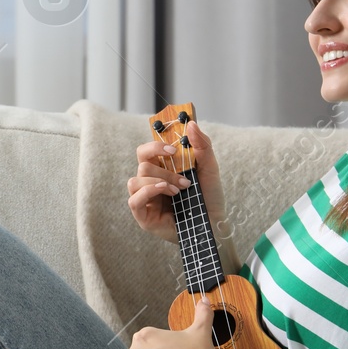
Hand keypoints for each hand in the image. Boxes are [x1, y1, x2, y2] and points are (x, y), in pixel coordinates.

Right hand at [127, 119, 227, 243]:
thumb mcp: (209, 168)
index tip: (173, 149)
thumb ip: (202, 146)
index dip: (155, 145)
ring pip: (136, 179)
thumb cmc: (209, 197)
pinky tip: (165, 192)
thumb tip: (192, 124)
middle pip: (142, 163)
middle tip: (184, 179)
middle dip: (165, 169)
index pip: (146, 151)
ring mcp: (145, 199)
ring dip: (160, 181)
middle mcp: (150, 182)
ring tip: (179, 191)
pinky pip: (133, 199)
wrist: (214, 224)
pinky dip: (148, 191)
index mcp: (161, 170)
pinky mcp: (143, 216)